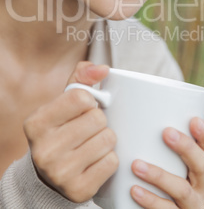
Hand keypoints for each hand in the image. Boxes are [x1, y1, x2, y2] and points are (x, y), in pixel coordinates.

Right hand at [23, 62, 118, 202]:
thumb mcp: (64, 102)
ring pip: (107, 139)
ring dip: (105, 139)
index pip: (81, 97)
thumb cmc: (62, 130)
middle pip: (97, 119)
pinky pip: (112, 161)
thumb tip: (103, 69)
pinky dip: (108, 159)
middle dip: (99, 121)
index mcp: (36, 123)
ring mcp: (59, 173)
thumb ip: (82, 78)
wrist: (51, 175)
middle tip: (87, 130)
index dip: (89, 101)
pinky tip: (94, 161)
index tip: (83, 109)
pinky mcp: (78, 190)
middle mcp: (43, 150)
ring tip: (90, 144)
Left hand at [131, 118, 203, 207]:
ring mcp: (190, 206)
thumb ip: (152, 137)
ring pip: (183, 190)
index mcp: (199, 167)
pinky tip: (134, 190)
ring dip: (160, 175)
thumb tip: (124, 102)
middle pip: (201, 166)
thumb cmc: (154, 172)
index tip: (194, 120)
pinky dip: (151, 200)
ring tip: (136, 164)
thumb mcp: (161, 158)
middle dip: (186, 147)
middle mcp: (200, 187)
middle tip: (166, 132)